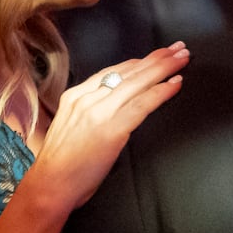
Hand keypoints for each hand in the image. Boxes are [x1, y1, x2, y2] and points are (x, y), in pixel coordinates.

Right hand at [28, 43, 187, 212]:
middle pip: (127, 72)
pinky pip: (141, 105)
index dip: (137, 62)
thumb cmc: (61, 164)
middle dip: (156, 58)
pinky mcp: (111, 129)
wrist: (50, 184)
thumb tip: (114, 109)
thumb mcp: (71, 127)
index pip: (111, 72)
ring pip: (136, 83)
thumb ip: (90, 113)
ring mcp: (98, 112)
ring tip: (183, 59)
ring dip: (164, 69)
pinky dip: (160, 92)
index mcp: (74, 96)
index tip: (155, 55)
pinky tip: (175, 84)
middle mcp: (85, 98)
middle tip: (178, 48)